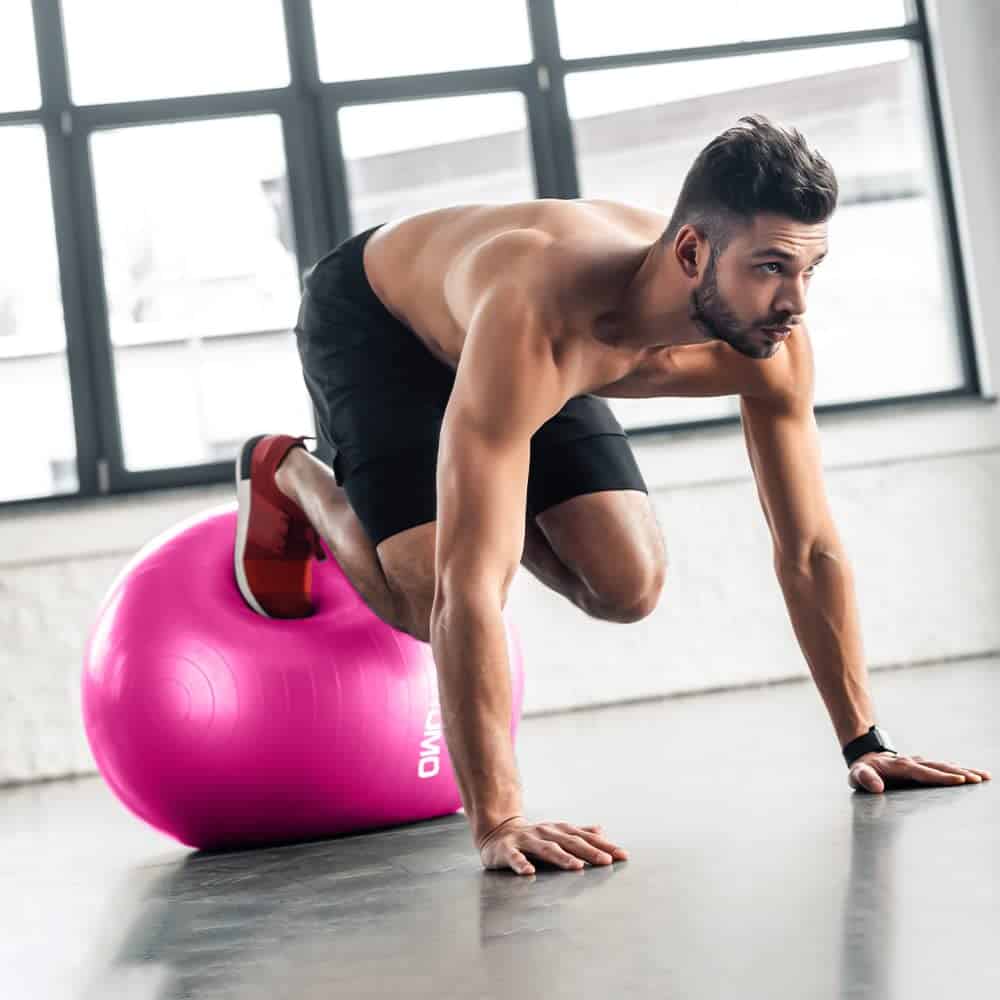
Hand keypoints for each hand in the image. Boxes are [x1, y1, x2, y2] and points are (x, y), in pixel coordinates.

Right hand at [477, 816, 628, 875]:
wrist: (497, 833)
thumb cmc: (534, 837)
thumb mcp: (557, 833)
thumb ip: (579, 833)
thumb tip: (602, 830)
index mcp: (559, 830)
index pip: (585, 838)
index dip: (604, 846)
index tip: (622, 856)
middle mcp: (545, 833)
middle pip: (569, 842)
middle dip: (589, 852)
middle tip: (606, 862)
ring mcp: (526, 840)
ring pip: (546, 849)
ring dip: (562, 858)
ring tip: (577, 867)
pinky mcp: (508, 850)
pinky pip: (515, 857)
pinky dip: (522, 864)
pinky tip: (529, 872)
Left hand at [848, 751, 991, 792]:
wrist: (866, 759)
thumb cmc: (862, 771)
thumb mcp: (857, 775)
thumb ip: (865, 779)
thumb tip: (877, 787)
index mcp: (901, 766)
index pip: (924, 772)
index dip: (941, 777)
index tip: (959, 779)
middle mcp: (914, 762)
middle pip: (939, 767)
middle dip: (960, 772)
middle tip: (978, 779)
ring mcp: (920, 763)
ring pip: (945, 766)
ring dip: (964, 770)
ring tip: (984, 776)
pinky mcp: (924, 766)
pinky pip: (943, 767)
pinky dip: (959, 769)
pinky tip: (972, 774)